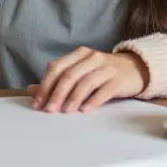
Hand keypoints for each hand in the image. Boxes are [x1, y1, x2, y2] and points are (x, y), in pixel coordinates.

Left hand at [28, 48, 149, 113]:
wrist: (135, 69)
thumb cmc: (102, 72)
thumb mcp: (80, 72)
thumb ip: (57, 80)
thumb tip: (31, 90)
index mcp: (79, 54)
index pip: (57, 68)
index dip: (45, 86)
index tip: (37, 103)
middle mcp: (92, 57)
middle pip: (69, 75)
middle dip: (57, 94)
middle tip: (49, 110)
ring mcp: (106, 68)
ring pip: (85, 82)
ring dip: (73, 99)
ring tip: (65, 112)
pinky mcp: (118, 80)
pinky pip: (104, 91)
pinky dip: (93, 100)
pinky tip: (85, 110)